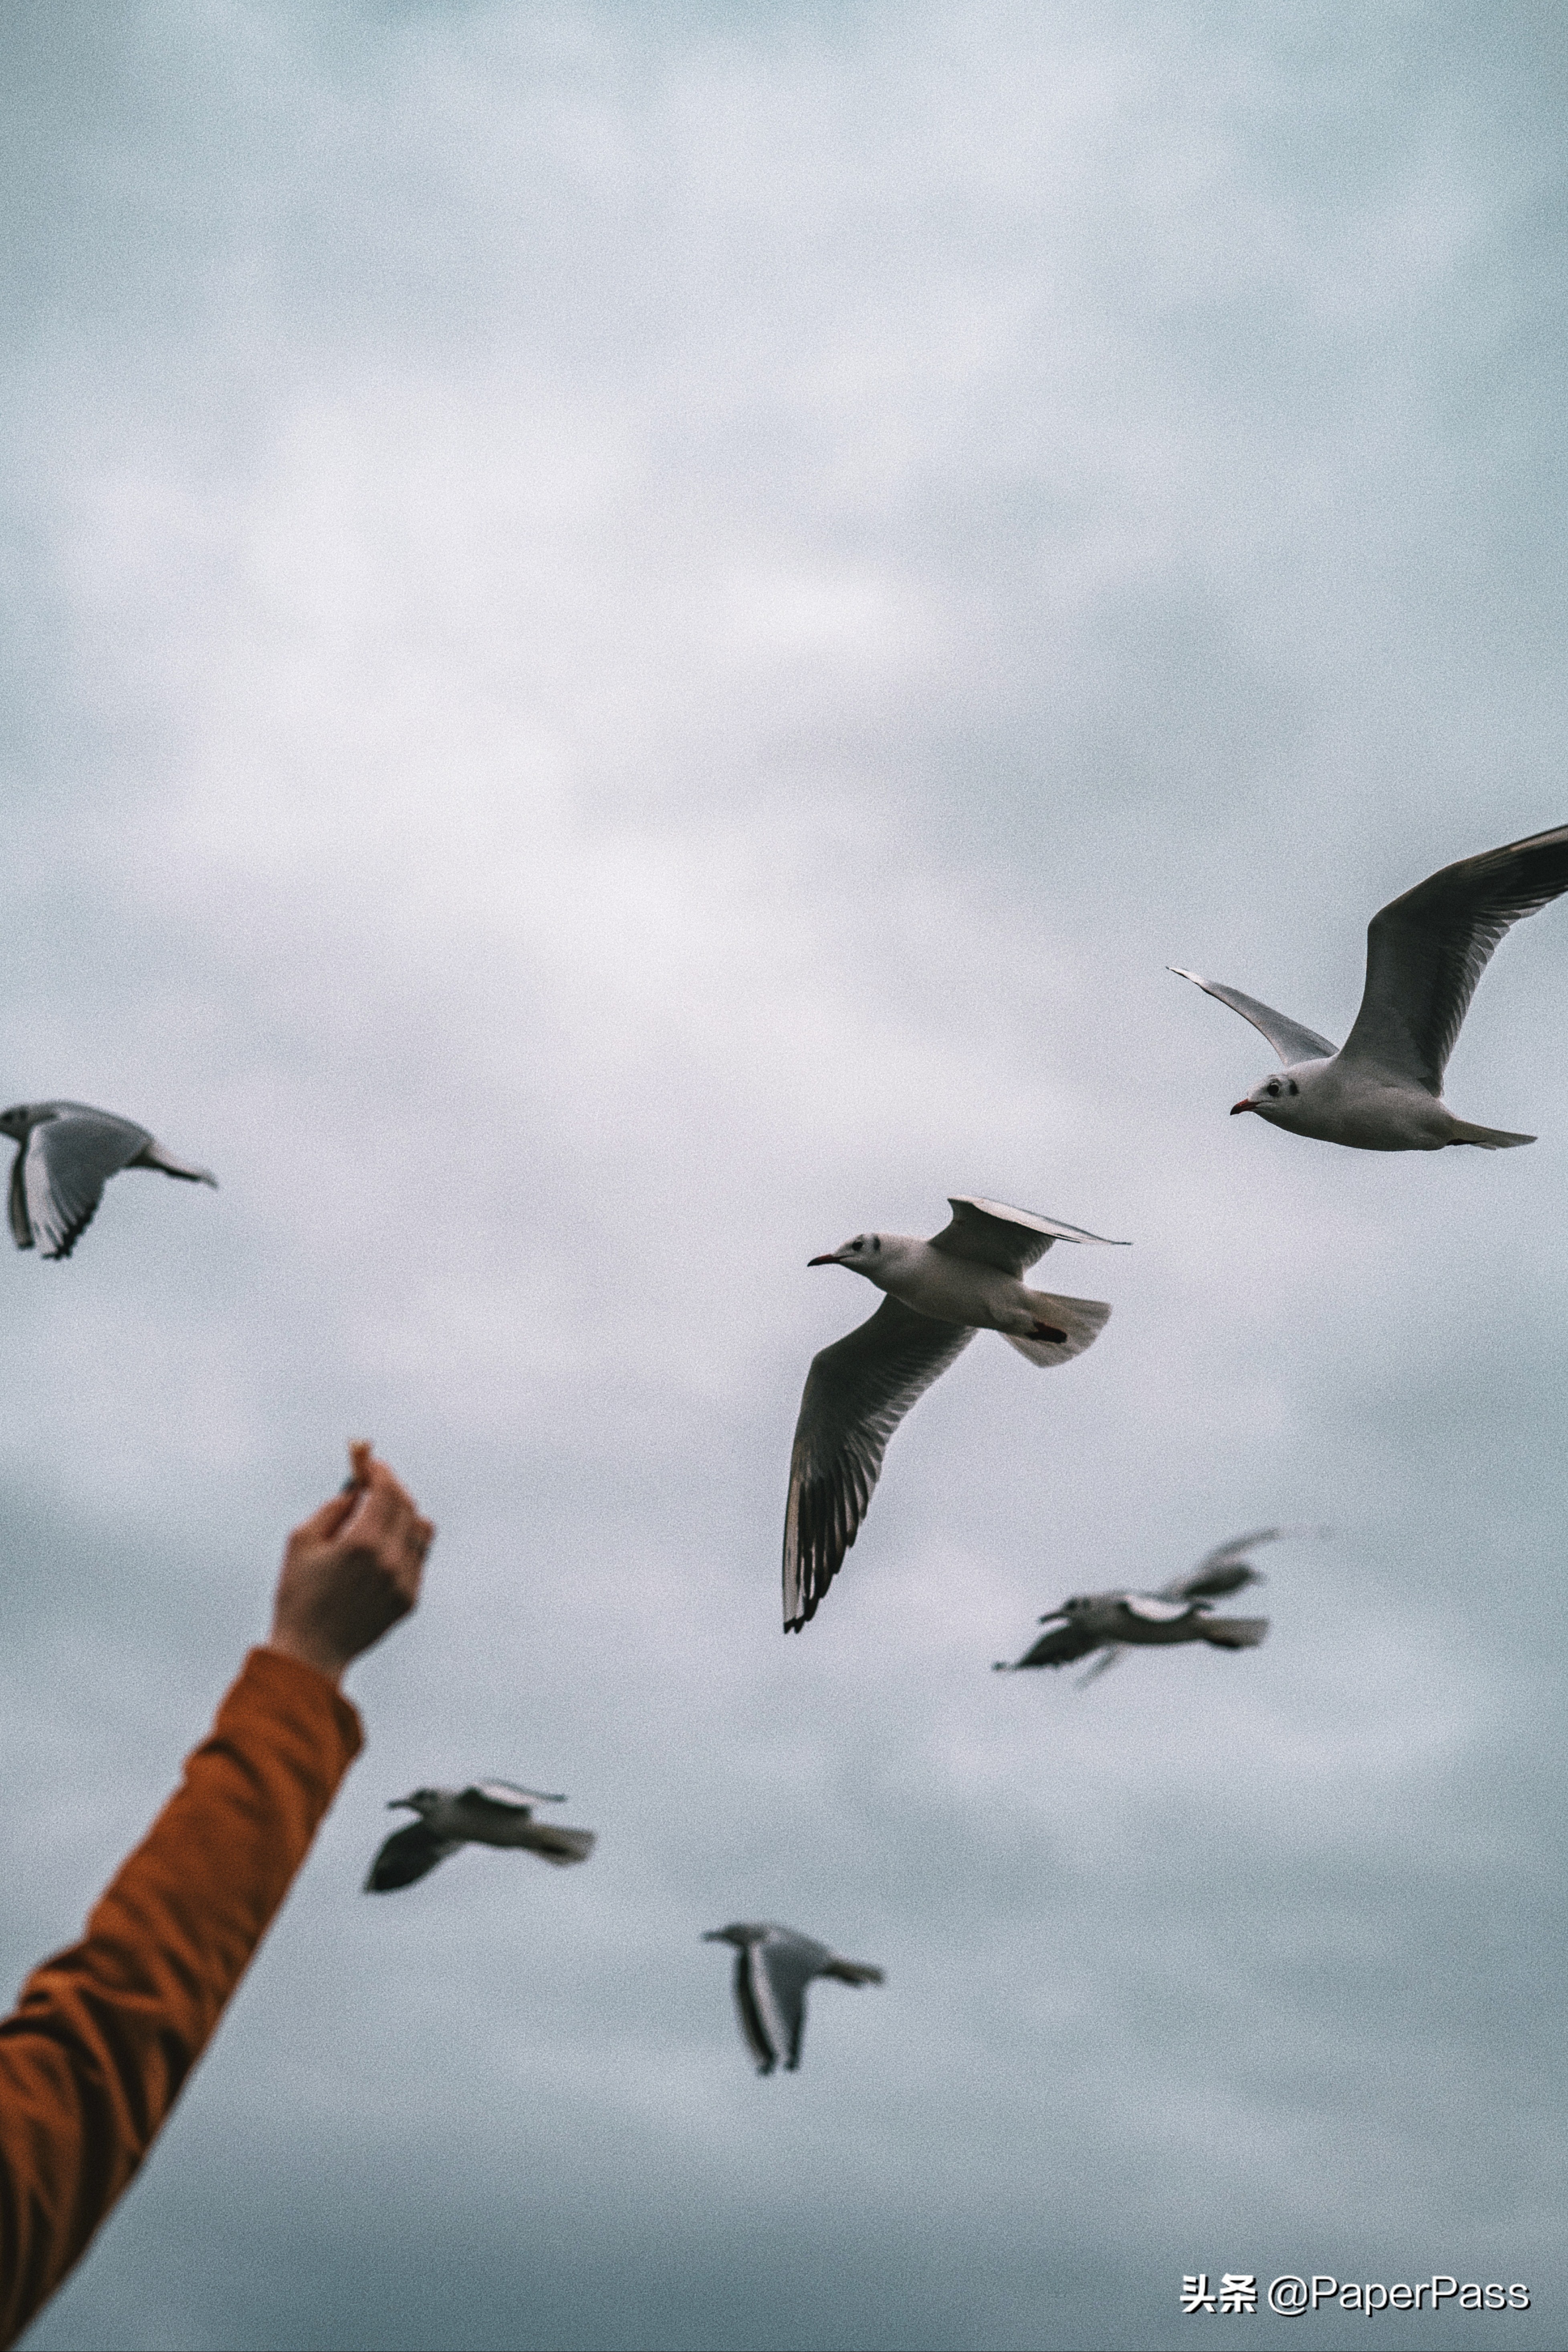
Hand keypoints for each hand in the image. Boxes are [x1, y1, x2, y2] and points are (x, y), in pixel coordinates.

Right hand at [266, 1441, 433, 1685]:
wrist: (311, 1652)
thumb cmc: (298, 1594)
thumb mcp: (302, 1541)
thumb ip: (333, 1508)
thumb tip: (358, 1489)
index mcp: (363, 1543)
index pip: (387, 1492)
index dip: (380, 1472)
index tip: (371, 1464)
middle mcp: (391, 1561)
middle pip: (408, 1506)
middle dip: (392, 1489)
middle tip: (376, 1484)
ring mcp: (404, 1582)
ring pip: (421, 1531)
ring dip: (404, 1515)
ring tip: (381, 1515)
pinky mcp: (409, 1600)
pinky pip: (418, 1558)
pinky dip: (405, 1544)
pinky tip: (383, 1547)